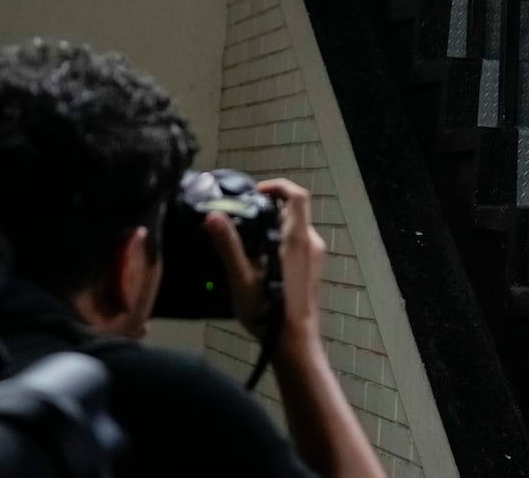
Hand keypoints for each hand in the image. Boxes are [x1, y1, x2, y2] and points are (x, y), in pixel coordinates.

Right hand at [205, 178, 325, 348]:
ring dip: (273, 225)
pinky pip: (297, 244)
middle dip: (269, 207)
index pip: (297, 196)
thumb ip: (228, 245)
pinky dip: (279, 240)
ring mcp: (314, 257)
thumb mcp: (242, 277)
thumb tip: (214, 216)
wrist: (293, 340)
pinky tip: (257, 259)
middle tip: (242, 215)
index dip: (278, 186)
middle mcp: (311, 242)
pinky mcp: (311, 269)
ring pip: (295, 229)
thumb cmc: (269, 309)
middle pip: (295, 211)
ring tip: (244, 237)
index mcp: (297, 238)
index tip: (256, 191)